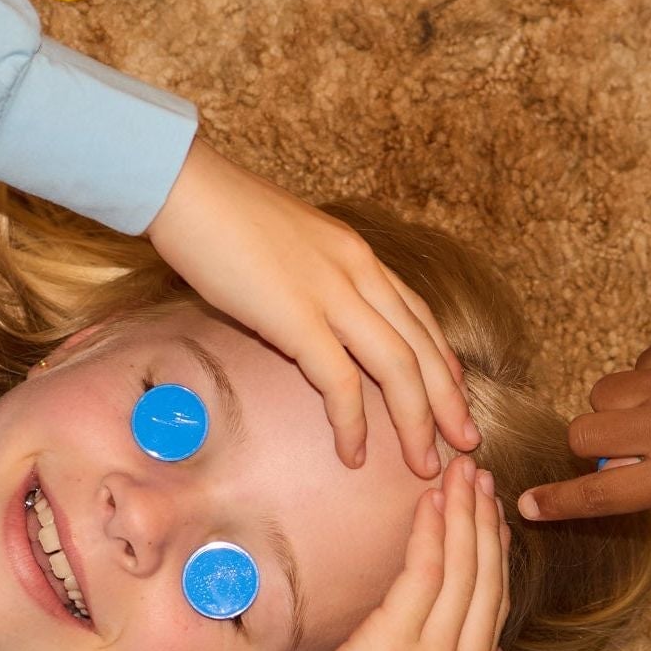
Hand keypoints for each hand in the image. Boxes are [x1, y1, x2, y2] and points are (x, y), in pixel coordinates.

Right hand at [146, 141, 478, 475]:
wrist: (184, 186)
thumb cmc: (220, 215)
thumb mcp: (286, 244)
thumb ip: (311, 278)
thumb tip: (308, 313)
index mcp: (357, 254)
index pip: (417, 314)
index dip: (442, 359)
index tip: (456, 394)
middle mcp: (358, 271)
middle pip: (422, 346)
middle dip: (448, 400)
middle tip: (467, 441)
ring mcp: (332, 292)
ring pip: (398, 367)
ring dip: (417, 422)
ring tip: (424, 464)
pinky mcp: (297, 316)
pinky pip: (340, 381)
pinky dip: (352, 423)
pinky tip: (355, 454)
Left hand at [260, 458, 511, 650]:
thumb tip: (471, 649)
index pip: (494, 607)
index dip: (496, 555)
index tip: (492, 517)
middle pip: (486, 580)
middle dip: (486, 521)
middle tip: (480, 476)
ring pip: (461, 569)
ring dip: (463, 513)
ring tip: (460, 472)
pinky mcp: (396, 644)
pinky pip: (424, 573)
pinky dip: (431, 531)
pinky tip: (431, 502)